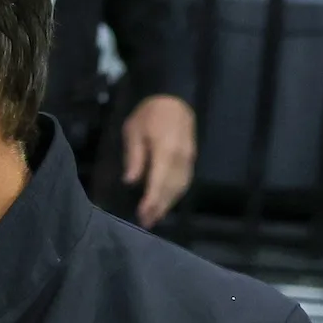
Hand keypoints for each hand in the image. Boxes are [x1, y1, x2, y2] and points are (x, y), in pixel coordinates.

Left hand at [122, 95, 195, 228]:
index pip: (159, 181)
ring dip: (168, 204)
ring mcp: (189, 158)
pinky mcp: (191, 159)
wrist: (174, 99)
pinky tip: (166, 203)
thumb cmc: (149, 114)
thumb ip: (134, 157)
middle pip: (172, 188)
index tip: (142, 214)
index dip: (152, 200)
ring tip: (155, 218)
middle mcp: (181, 157)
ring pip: (180, 187)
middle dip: (159, 207)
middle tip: (146, 223)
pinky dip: (176, 195)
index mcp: (166, 150)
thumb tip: (130, 181)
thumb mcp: (134, 131)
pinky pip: (185, 181)